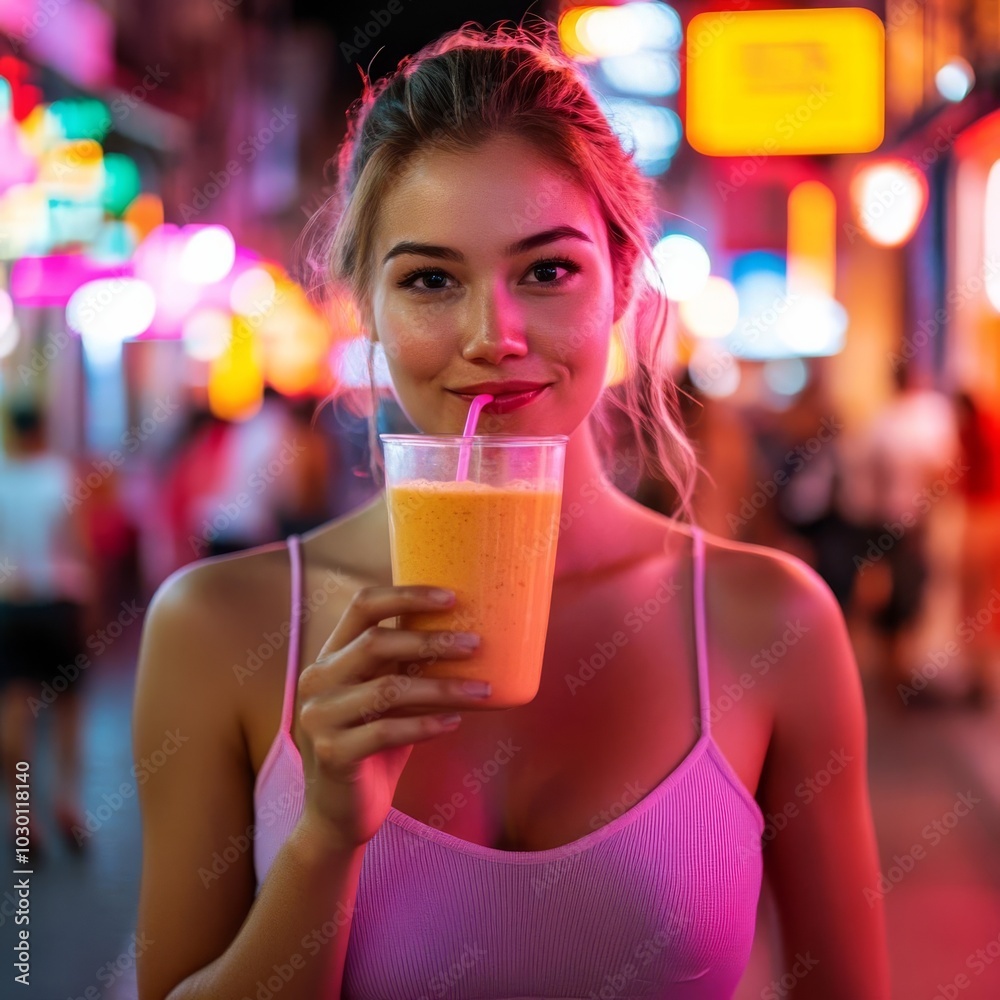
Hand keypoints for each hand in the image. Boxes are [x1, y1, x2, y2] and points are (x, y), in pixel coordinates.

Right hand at [295, 586, 487, 850]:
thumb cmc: (373, 747)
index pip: (362, 607)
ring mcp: (319, 718)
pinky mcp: (333, 754)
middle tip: (476, 644)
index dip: (406, 596)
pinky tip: (454, 724)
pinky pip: (386, 731)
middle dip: (431, 640)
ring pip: (387, 689)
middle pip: (375, 643)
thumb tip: (468, 637)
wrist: (338, 815)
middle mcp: (318, 681)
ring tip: (482, 690)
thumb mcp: (386, 699)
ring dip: (441, 687)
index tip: (451, 597)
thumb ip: (407, 668)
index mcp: (330, 657)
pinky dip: (426, 725)